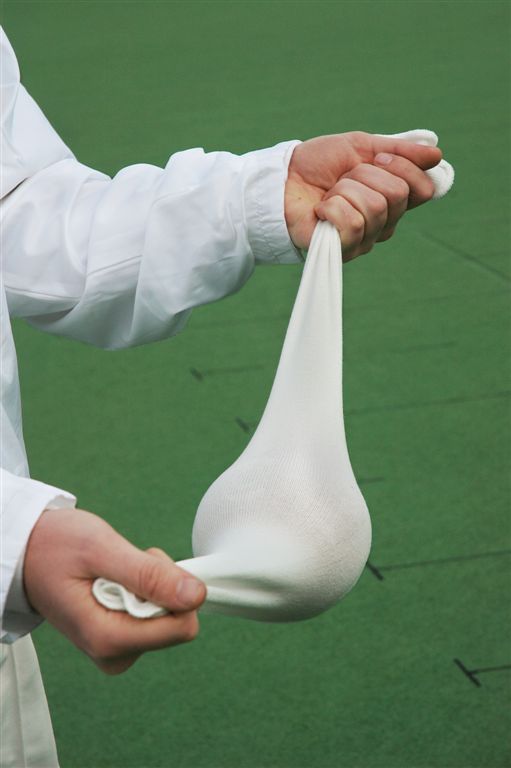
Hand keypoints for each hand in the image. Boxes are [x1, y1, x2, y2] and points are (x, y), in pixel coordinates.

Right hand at [24, 508, 205, 674]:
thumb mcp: (102, 548)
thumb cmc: (55, 546)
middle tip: (124, 564)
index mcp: (108, 639)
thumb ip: (149, 574)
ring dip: (150, 586)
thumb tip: (197, 595)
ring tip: (112, 571)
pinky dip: (142, 591)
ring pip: (167, 619)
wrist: (26, 552)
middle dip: (161, 585)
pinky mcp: (118, 640)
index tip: (145, 563)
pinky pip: (153, 618)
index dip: (174, 587)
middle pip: (177, 623)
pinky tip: (114, 581)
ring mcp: (115, 650)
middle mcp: (113, 654)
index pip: (182, 627)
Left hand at [285, 131, 442, 258]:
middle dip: (365, 176)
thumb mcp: (361, 146)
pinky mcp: (341, 251)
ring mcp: (363, 240)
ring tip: (329, 194)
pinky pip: (353, 225)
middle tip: (343, 178)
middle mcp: (383, 224)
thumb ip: (398, 151)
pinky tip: (320, 210)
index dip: (403, 168)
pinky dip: (332, 208)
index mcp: (392, 200)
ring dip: (345, 191)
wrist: (280, 179)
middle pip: (397, 196)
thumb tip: (437, 155)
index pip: (423, 189)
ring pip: (374, 208)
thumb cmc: (317, 165)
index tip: (377, 157)